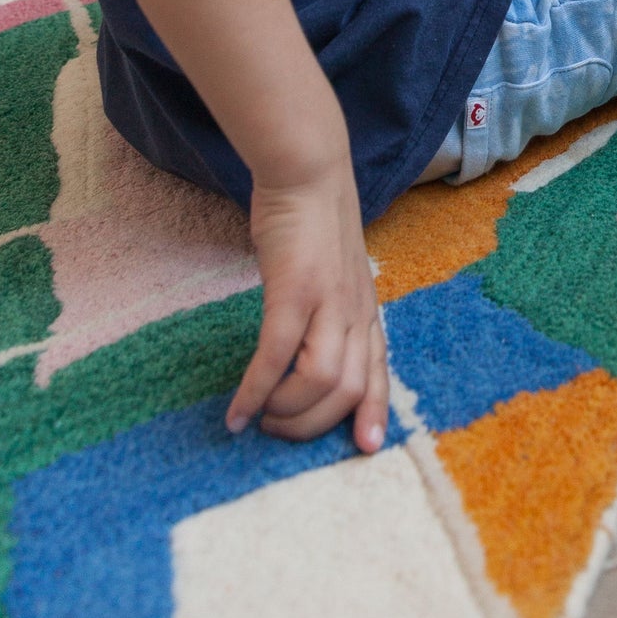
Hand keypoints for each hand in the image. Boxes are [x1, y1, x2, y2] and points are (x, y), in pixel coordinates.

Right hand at [227, 161, 387, 451]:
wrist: (306, 170)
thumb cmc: (313, 218)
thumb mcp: (335, 267)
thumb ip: (332, 303)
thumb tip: (311, 339)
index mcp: (365, 305)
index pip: (379, 368)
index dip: (376, 410)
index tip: (368, 447)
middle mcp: (354, 308)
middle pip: (350, 388)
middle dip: (315, 424)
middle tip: (279, 431)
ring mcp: (327, 301)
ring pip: (320, 381)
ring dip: (287, 413)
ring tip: (259, 419)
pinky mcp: (294, 291)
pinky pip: (277, 358)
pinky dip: (256, 392)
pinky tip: (236, 412)